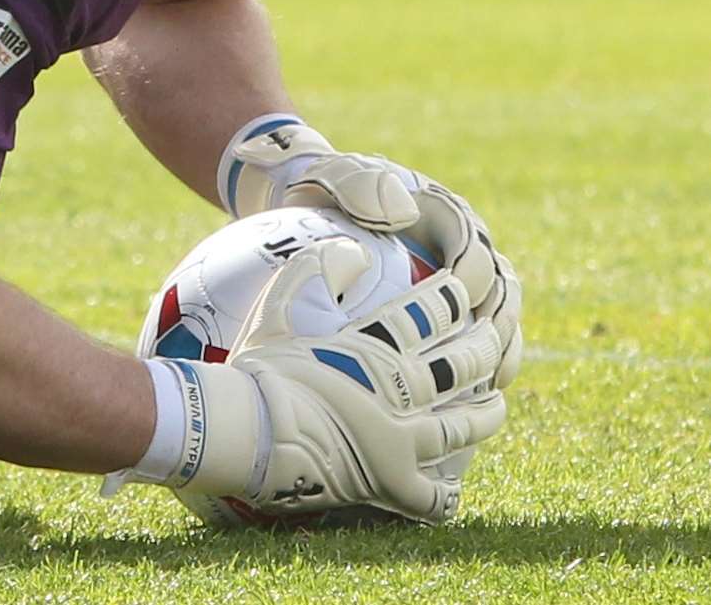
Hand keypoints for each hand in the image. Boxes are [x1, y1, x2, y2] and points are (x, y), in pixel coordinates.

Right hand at [161, 240, 506, 522]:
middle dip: (485, 346)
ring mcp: (403, 441)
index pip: (430, 313)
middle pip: (461, 365)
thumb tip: (359, 249)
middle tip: (494, 338)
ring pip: (463, 426)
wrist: (248, 430)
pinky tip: (452, 486)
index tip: (461, 290)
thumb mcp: (279, 304)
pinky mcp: (393, 485)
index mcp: (377, 347)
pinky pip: (435, 495)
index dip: (450, 298)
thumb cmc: (259, 367)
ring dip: (486, 413)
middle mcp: (402, 391)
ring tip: (497, 403)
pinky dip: (447, 490)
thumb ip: (317, 267)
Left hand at [221, 119, 522, 387]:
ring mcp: (458, 284)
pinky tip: (457, 402)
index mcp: (449, 218)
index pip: (477, 254)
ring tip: (485, 391)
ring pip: (496, 324)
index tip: (459, 310)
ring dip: (498, 355)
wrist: (306, 203)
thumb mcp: (336, 177)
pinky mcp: (444, 314)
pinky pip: (466, 344)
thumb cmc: (322, 190)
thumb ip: (364, 185)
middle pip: (501, 294)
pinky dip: (470, 370)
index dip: (475, 283)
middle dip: (500, 329)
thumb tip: (403, 211)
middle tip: (485, 364)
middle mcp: (465, 251)